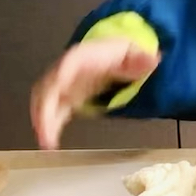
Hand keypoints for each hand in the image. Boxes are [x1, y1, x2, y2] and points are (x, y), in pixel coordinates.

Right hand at [30, 39, 159, 149]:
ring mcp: (63, 85)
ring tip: (46, 141)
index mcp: (84, 56)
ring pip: (44, 100)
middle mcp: (67, 70)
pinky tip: (49, 142)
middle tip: (45, 128)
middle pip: (49, 85)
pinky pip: (52, 112)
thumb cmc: (118, 53)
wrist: (110, 55)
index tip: (59, 83)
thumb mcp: (132, 53)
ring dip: (42, 120)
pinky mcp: (65, 99)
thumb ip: (141, 58)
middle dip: (45, 106)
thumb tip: (153, 60)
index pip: (70, 62)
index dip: (62, 73)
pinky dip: (48, 126)